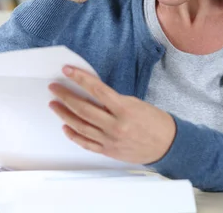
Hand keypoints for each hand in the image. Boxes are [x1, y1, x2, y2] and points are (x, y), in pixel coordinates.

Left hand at [48, 65, 176, 164]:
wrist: (168, 145)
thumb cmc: (154, 121)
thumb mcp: (135, 103)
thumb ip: (113, 100)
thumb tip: (91, 92)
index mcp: (124, 109)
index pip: (97, 90)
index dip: (80, 79)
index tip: (67, 71)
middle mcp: (115, 125)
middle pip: (83, 109)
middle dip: (65, 96)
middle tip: (54, 87)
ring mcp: (110, 140)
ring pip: (80, 126)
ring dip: (64, 114)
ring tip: (54, 104)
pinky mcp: (108, 151)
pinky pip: (86, 143)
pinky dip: (73, 135)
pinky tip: (65, 126)